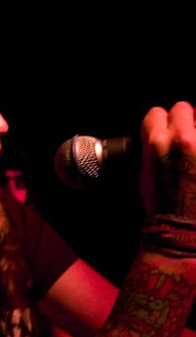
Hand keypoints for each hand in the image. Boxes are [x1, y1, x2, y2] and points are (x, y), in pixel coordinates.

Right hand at [141, 101, 195, 218]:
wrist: (182, 228)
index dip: (160, 124)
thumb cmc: (163, 206)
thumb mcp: (145, 174)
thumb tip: (158, 138)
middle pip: (182, 108)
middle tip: (185, 139)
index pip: (156, 114)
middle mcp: (182, 139)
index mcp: (156, 143)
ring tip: (193, 151)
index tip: (165, 132)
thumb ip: (152, 150)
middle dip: (183, 121)